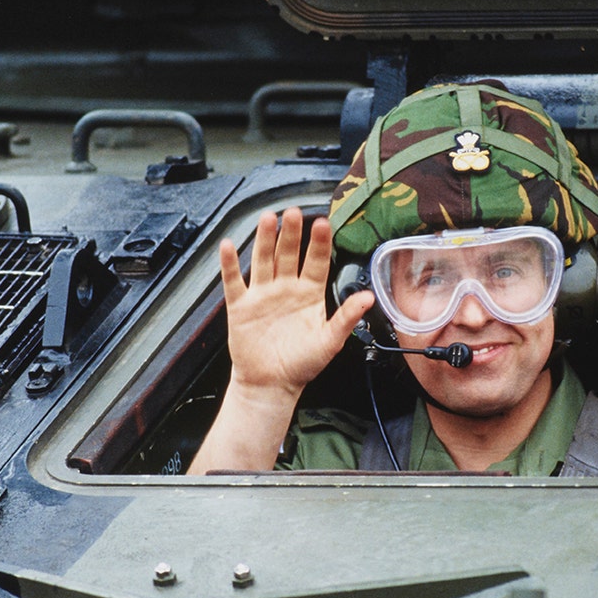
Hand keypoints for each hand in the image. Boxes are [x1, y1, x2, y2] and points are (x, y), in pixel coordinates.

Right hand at [189, 208, 372, 473]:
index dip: (319, 243)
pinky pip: (234, 281)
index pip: (317, 262)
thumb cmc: (302, 364)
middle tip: (294, 212)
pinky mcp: (241, 306)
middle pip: (289, 254)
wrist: (271, 385)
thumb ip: (347, 318)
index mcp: (310, 294)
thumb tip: (369, 297)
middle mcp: (286, 288)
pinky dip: (230, 264)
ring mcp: (263, 295)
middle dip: (291, 233)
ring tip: (267, 218)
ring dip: (264, 239)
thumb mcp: (330, 341)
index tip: (323, 224)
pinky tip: (228, 246)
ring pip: (263, 260)